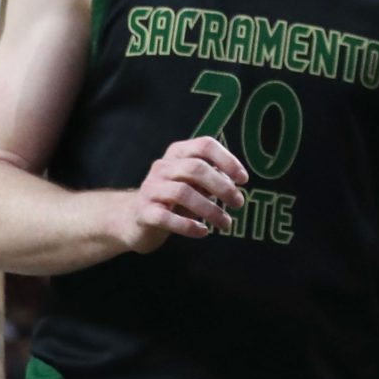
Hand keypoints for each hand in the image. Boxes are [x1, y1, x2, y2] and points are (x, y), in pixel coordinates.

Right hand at [118, 135, 246, 250]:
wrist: (135, 221)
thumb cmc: (173, 200)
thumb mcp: (194, 184)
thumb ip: (211, 179)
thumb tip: (234, 183)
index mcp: (178, 153)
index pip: (205, 145)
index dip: (227, 160)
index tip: (243, 179)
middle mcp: (162, 166)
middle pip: (196, 168)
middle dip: (222, 187)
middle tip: (238, 203)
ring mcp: (150, 188)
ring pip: (183, 192)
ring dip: (209, 209)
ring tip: (226, 223)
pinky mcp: (144, 212)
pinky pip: (167, 217)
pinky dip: (188, 226)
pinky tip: (203, 232)